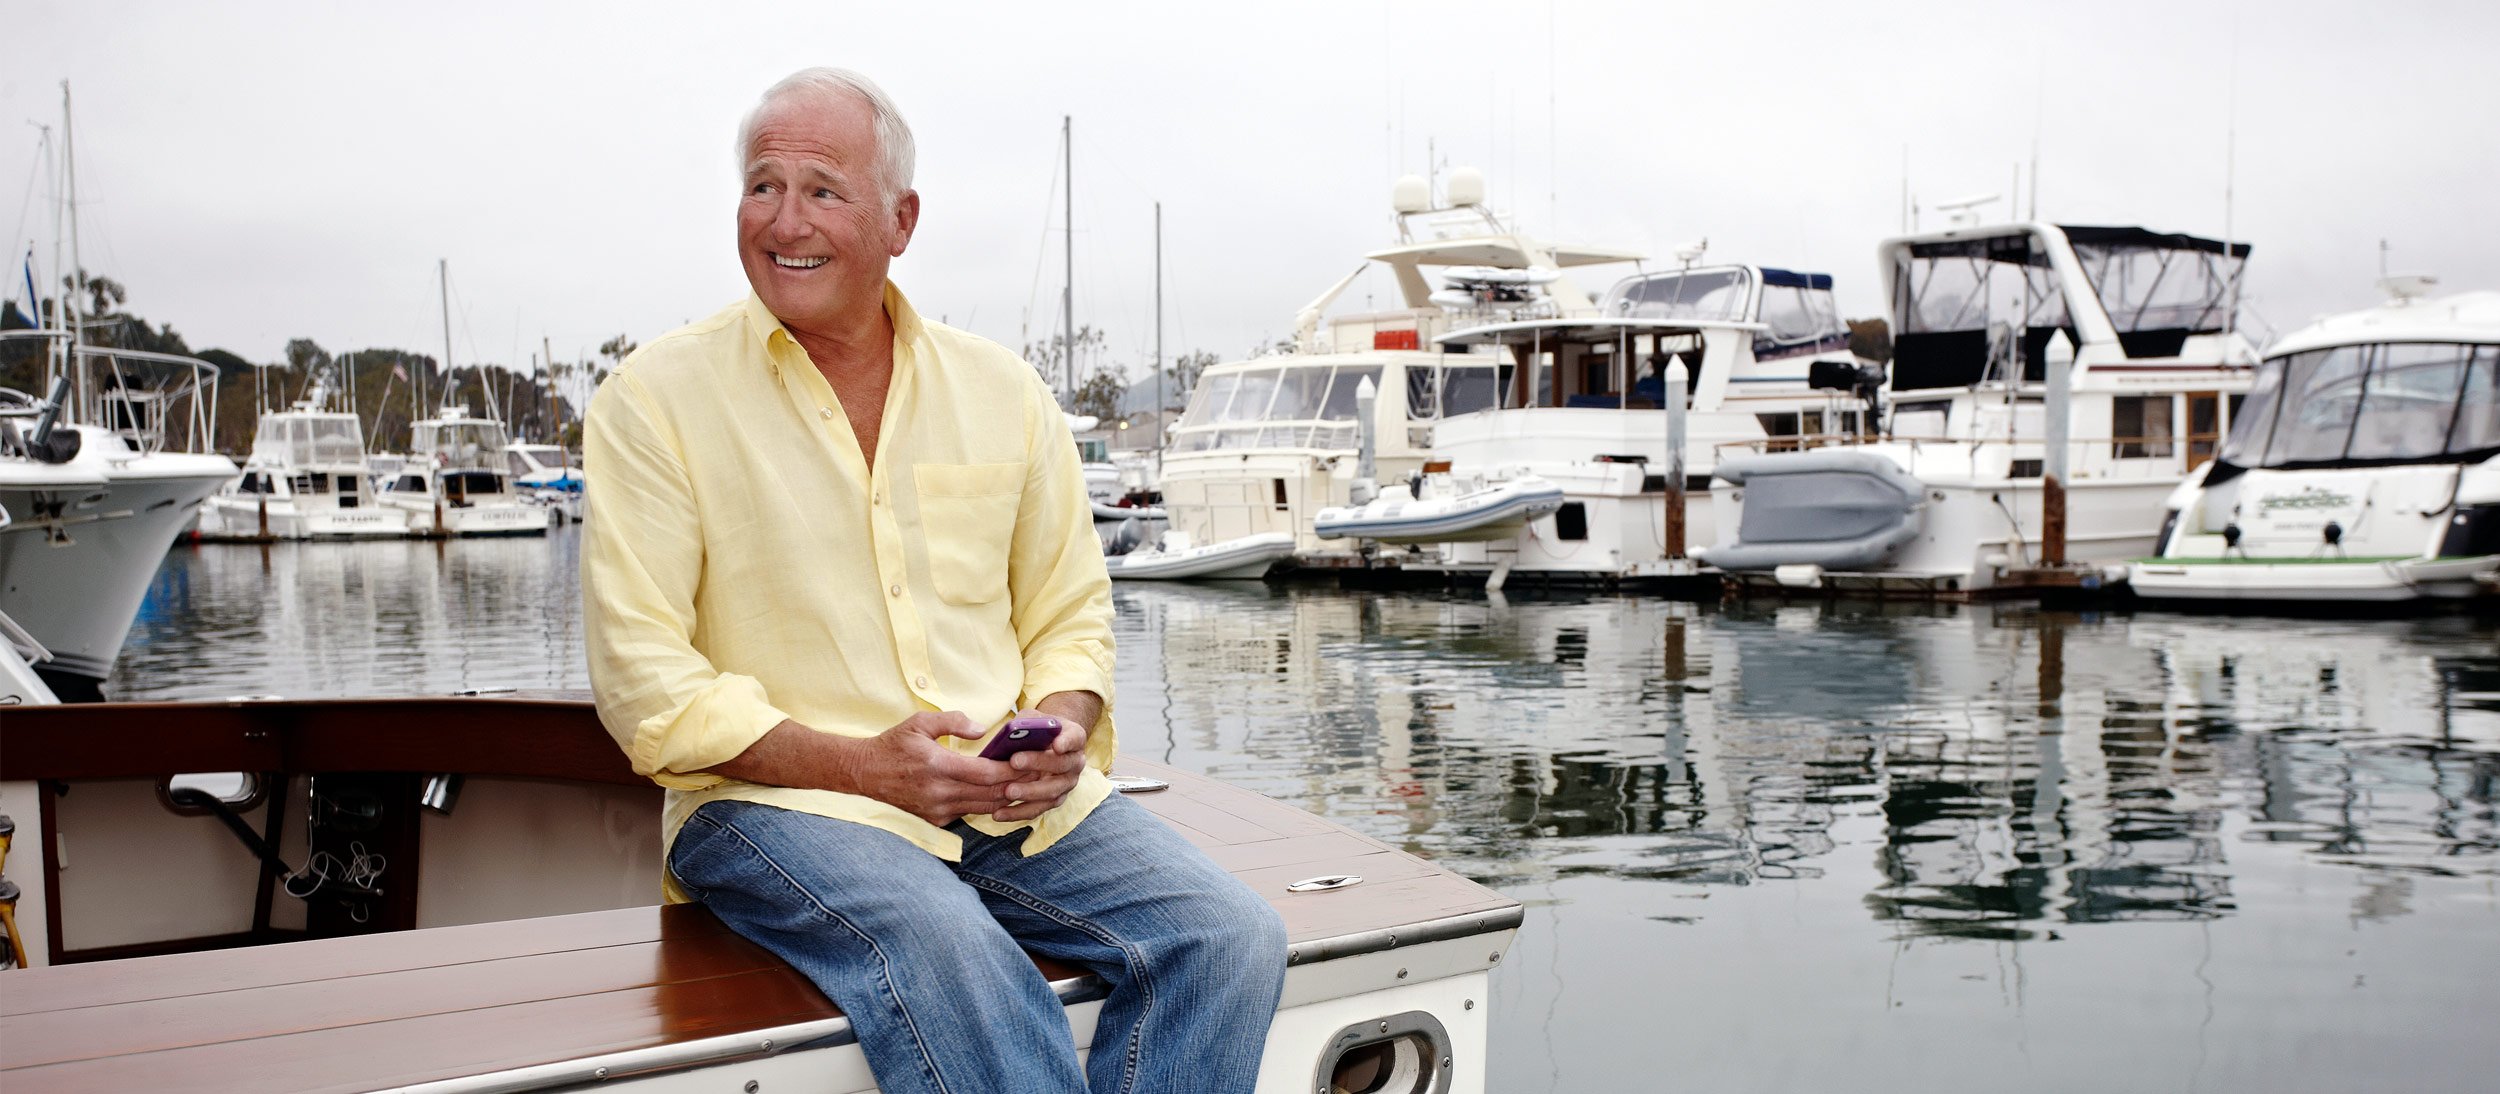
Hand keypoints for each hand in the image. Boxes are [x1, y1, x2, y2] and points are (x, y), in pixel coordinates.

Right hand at [845, 711, 1019, 825]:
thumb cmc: (893, 745)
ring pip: (984, 808)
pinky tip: (1001, 794)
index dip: (1012, 770)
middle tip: (1039, 774)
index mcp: (938, 767)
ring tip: (1027, 784)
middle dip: (1018, 785)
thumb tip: (983, 729)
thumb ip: (953, 722)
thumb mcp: (919, 722)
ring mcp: (937, 811)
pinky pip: (968, 813)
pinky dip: (986, 804)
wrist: (864, 774)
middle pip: (991, 795)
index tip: (1030, 761)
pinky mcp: (935, 821)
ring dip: (1006, 797)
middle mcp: (940, 794)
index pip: (987, 775)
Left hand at [989, 706, 1089, 822]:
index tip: (1056, 745)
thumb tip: (1010, 733)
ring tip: (1008, 791)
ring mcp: (1066, 784)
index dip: (1067, 742)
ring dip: (1029, 792)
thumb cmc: (1038, 730)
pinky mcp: (1054, 800)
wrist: (1047, 746)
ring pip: (1051, 792)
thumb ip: (1025, 723)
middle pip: (1061, 765)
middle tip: (1014, 761)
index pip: (1075, 738)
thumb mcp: (1033, 719)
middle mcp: (1075, 762)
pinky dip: (1018, 812)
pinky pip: (1038, 809)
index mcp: (1075, 738)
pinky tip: (999, 813)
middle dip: (1037, 763)